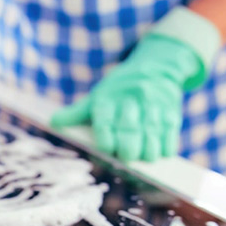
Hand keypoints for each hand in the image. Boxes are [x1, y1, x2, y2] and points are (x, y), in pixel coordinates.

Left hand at [50, 7, 220, 161]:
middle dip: (128, 145)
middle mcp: (132, 100)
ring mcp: (154, 106)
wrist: (157, 67)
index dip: (106, 135)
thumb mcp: (98, 96)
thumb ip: (76, 113)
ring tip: (144, 158)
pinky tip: (161, 153)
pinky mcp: (172, 111)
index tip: (107, 148)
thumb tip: (53, 122)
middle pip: (130, 127)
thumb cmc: (119, 89)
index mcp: (109, 98)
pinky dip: (166, 146)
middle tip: (126, 157)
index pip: (105, 118)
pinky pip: (171, 132)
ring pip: (152, 131)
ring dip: (148, 149)